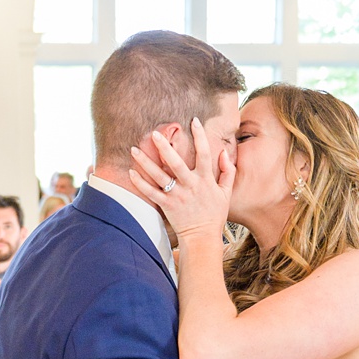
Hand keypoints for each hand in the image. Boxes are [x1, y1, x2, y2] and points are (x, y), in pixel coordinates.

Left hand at [127, 119, 233, 248]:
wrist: (202, 237)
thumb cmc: (214, 214)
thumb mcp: (226, 192)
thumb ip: (228, 171)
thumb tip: (225, 153)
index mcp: (206, 179)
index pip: (204, 153)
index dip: (200, 135)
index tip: (193, 120)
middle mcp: (190, 185)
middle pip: (176, 162)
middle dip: (165, 146)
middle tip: (154, 133)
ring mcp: (177, 195)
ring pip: (159, 175)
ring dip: (145, 162)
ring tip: (134, 149)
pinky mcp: (166, 206)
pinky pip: (151, 192)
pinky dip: (140, 183)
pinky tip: (131, 172)